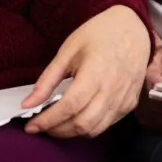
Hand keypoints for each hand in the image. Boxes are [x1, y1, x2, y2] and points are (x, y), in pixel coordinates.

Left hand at [22, 5, 150, 138]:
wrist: (133, 28)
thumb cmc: (100, 34)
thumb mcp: (68, 50)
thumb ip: (48, 79)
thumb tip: (28, 103)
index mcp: (95, 73)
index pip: (69, 107)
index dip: (48, 121)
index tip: (31, 126)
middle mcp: (112, 91)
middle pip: (81, 124)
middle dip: (57, 130)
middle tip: (41, 126)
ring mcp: (123, 100)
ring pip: (94, 130)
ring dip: (72, 132)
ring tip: (56, 124)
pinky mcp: (129, 104)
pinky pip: (106, 124)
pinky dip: (88, 127)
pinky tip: (77, 117)